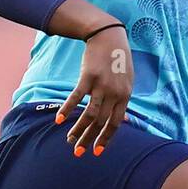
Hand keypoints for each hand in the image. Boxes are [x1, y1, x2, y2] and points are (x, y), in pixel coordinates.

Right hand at [55, 20, 133, 154]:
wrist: (109, 37)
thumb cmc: (118, 60)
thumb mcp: (127, 81)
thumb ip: (123, 100)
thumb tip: (124, 120)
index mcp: (125, 96)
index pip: (115, 124)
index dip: (105, 139)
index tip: (96, 151)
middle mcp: (115, 93)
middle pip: (100, 122)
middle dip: (88, 139)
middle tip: (78, 151)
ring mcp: (102, 85)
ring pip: (89, 114)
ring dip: (78, 129)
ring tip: (69, 140)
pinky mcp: (88, 77)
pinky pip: (76, 97)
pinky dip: (67, 109)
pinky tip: (59, 120)